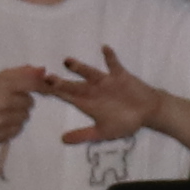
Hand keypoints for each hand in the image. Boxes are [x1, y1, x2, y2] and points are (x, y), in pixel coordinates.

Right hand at [0, 66, 48, 147]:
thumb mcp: (0, 77)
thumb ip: (22, 72)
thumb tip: (43, 71)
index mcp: (1, 85)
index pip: (30, 84)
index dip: (41, 86)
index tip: (47, 88)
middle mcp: (1, 103)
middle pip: (30, 103)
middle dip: (23, 100)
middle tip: (10, 99)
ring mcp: (0, 122)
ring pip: (26, 117)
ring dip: (19, 114)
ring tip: (6, 110)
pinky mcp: (1, 135)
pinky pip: (19, 129)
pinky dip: (14, 125)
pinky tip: (3, 120)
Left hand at [44, 51, 172, 146]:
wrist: (147, 112)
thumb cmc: (125, 122)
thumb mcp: (103, 132)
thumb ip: (84, 135)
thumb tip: (62, 140)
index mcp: (87, 103)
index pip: (67, 97)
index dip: (55, 93)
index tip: (41, 89)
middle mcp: (93, 90)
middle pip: (74, 85)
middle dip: (62, 82)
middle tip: (48, 77)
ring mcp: (106, 82)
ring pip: (90, 73)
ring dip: (80, 68)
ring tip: (67, 61)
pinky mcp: (120, 75)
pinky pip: (113, 65)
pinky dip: (109, 58)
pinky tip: (104, 48)